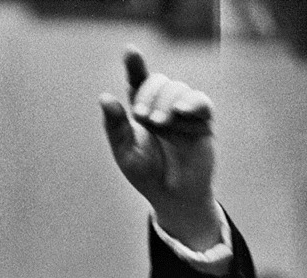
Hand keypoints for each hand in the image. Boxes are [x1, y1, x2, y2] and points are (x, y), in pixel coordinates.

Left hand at [100, 47, 220, 250]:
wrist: (173, 197)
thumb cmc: (146, 176)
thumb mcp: (125, 153)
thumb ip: (115, 126)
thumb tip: (104, 97)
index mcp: (142, 111)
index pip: (139, 82)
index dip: (135, 65)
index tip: (130, 51)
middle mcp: (163, 107)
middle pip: (158, 81)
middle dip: (149, 93)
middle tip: (141, 116)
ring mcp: (184, 114)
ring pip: (178, 89)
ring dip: (165, 101)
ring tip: (158, 123)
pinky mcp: (203, 123)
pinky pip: (201, 102)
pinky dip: (191, 102)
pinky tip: (180, 111)